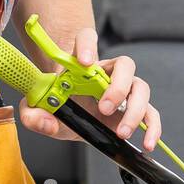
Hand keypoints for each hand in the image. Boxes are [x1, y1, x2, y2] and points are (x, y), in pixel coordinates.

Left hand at [19, 26, 161, 152]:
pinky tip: (146, 143)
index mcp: (82, 64)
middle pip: (124, 64)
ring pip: (140, 87)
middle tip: (104, 108)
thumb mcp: (38, 111)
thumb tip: (46, 121)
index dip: (88, 46)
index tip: (85, 61)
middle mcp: (107, 72)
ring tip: (121, 132)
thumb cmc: (58, 106)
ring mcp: (124, 89)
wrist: (71, 118)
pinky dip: (152, 128)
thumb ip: (32, 114)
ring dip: (135, 110)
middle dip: (117, 86)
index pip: (87, 40)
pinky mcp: (134, 109)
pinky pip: (151, 114)